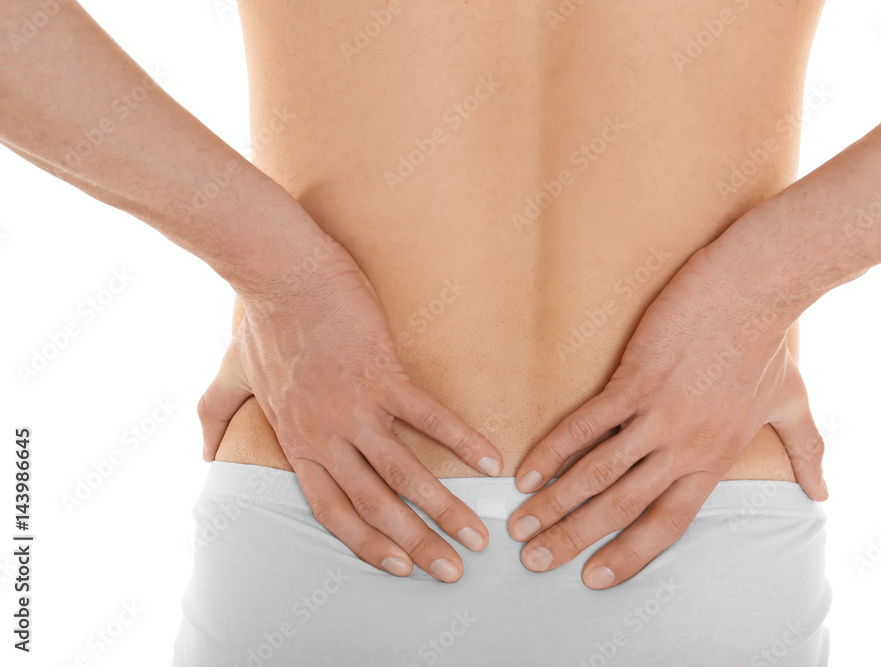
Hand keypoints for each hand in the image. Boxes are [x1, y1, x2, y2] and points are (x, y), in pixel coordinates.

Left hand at [197, 230, 502, 582]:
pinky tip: (490, 460)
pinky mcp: (381, 374)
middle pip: (375, 506)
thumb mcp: (227, 377)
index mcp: (298, 441)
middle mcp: (327, 436)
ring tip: (480, 534)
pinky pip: (428, 416)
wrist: (280, 272)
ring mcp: (355, 407)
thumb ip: (213, 418)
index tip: (400, 567)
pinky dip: (461, 440)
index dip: (368, 544)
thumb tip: (202, 453)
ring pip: (404, 473)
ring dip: (444, 509)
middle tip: (454, 571)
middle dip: (418, 545)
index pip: (334, 510)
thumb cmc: (259, 321)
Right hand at [506, 245, 827, 588]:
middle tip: (535, 561)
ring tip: (520, 526)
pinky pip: (586, 425)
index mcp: (714, 460)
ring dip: (554, 504)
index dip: (627, 555)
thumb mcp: (793, 404)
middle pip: (621, 508)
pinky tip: (527, 471)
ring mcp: (659, 416)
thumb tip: (823, 493)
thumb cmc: (771, 342)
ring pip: (597, 473)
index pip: (666, 524)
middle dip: (573, 539)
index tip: (594, 578)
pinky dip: (553, 450)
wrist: (755, 289)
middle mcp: (684, 449)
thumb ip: (807, 452)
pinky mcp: (637, 381)